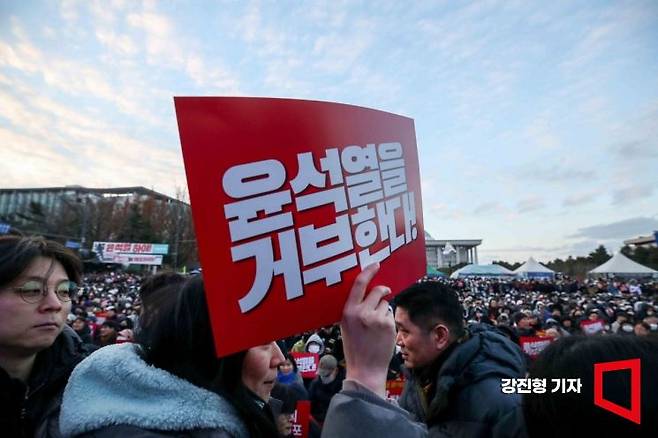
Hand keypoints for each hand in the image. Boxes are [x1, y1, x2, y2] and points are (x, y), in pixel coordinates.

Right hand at [340, 263, 395, 396]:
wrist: (365, 369)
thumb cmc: (355, 347)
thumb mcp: (346, 325)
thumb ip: (355, 309)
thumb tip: (368, 293)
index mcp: (348, 311)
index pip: (359, 284)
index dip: (368, 271)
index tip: (375, 264)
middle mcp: (362, 312)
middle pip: (377, 291)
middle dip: (382, 291)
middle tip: (384, 293)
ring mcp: (377, 318)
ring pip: (386, 303)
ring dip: (384, 310)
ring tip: (377, 326)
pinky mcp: (389, 325)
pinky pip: (390, 314)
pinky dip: (388, 320)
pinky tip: (382, 333)